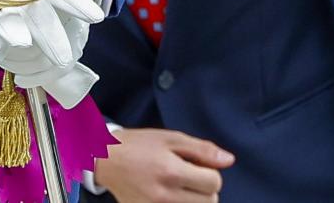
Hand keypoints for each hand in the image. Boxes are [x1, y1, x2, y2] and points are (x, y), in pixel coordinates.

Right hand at [93, 127, 234, 202]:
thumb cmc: (137, 145)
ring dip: (194, 199)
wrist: (104, 159)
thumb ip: (201, 149)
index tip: (195, 165)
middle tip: (187, 176)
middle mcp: (165, 195)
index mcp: (171, 171)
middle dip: (204, 188)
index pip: (214, 182)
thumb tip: (229, 160)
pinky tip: (170, 195)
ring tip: (178, 186)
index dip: (209, 171)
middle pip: (210, 201)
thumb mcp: (168, 138)